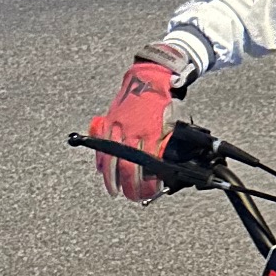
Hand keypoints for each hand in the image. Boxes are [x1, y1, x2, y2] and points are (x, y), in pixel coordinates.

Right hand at [89, 61, 176, 202]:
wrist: (148, 79)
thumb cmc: (164, 102)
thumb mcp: (174, 124)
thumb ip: (170, 144)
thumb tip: (173, 165)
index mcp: (151, 133)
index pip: (148, 165)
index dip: (148, 182)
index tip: (150, 192)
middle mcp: (132, 131)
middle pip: (128, 166)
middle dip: (129, 186)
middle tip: (132, 196)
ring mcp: (118, 127)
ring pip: (112, 158)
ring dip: (112, 179)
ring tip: (114, 192)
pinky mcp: (108, 122)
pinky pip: (101, 145)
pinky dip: (101, 160)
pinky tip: (102, 173)